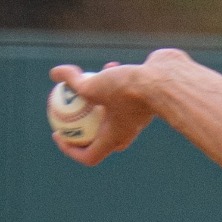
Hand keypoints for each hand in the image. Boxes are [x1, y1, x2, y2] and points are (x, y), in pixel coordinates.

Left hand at [49, 53, 181, 166]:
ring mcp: (136, 117)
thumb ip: (73, 81)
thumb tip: (55, 73)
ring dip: (99, 96)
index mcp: (113, 139)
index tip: (59, 134)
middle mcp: (125, 132)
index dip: (70, 149)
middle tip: (71, 108)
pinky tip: (111, 65)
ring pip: (111, 111)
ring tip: (91, 77)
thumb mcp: (93, 85)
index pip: (88, 156)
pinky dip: (116, 84)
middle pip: (98, 135)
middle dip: (83, 122)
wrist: (166, 80)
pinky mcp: (144, 100)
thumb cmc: (130, 90)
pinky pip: (124, 95)